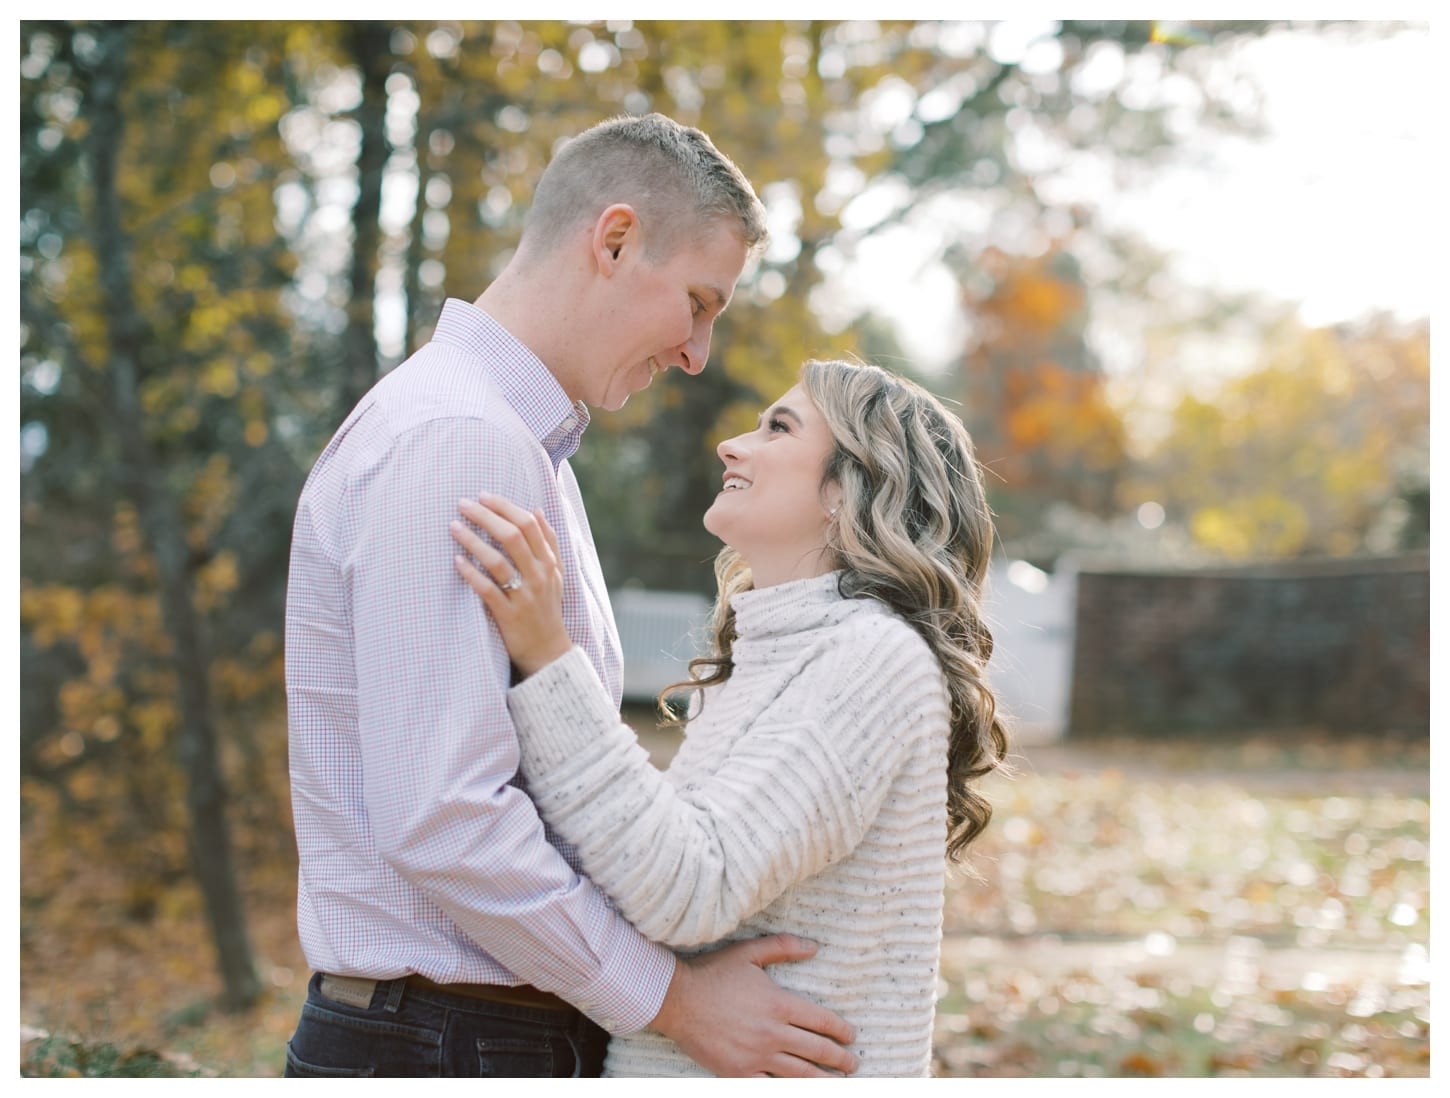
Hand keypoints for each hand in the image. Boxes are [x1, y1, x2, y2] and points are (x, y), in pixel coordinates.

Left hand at [451, 493, 572, 676]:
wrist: (549, 651)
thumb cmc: (547, 607)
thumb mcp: (556, 573)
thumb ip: (549, 541)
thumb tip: (536, 509)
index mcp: (549, 562)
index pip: (529, 524)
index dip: (505, 507)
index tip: (483, 495)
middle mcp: (539, 576)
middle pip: (512, 536)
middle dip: (486, 516)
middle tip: (463, 504)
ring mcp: (524, 596)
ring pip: (498, 561)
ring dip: (473, 541)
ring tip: (453, 526)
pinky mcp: (509, 615)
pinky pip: (488, 590)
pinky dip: (471, 574)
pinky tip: (456, 561)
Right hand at [649, 935, 857, 1076]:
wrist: (677, 1000)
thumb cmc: (713, 973)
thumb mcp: (749, 952)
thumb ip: (784, 947)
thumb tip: (815, 946)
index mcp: (779, 1004)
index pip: (821, 1021)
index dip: (841, 1030)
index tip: (851, 1036)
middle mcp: (773, 1033)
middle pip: (816, 1051)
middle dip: (840, 1059)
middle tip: (852, 1064)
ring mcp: (756, 1057)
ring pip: (800, 1074)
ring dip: (822, 1080)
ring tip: (837, 1083)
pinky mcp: (739, 1073)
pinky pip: (769, 1088)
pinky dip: (788, 1091)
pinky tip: (798, 1092)